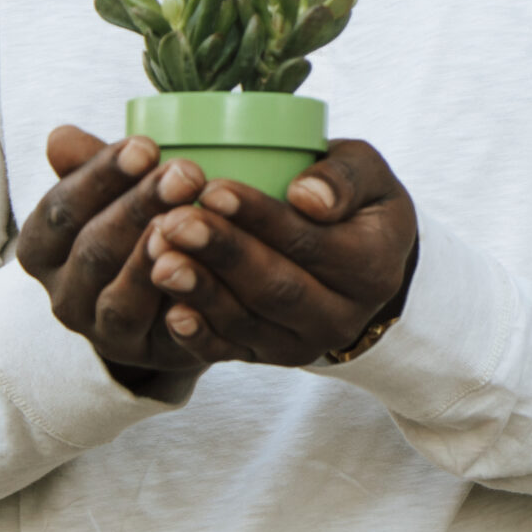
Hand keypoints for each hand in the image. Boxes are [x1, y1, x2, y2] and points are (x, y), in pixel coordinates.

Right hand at [16, 126, 218, 384]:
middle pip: (94, 249)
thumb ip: (92, 166)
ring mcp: (102, 332)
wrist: (169, 298)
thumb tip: (61, 136)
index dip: (99, 177)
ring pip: (122, 297)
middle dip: (140, 208)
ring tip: (190, 222)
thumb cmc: (137, 227)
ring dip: (156, 259)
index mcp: (43, 250)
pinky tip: (206, 276)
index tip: (145, 145)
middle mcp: (63, 295)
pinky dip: (183, 306)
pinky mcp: (147, 355)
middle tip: (187, 173)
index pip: (61, 210)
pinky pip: (163, 336)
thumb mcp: (114, 193)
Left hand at [138, 140, 418, 365]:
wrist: (360, 263)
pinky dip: (197, 335)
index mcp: (372, 268)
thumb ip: (344, 178)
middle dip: (221, 254)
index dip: (260, 218)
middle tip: (173, 222)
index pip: (309, 243)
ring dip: (199, 290)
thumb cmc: (353, 202)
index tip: (214, 190)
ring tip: (159, 256)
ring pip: (246, 321)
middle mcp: (343, 316)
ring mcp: (304, 343)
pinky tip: (170, 311)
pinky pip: (229, 351)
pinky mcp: (269, 356)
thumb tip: (306, 197)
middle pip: (275, 287)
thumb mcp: (368, 175)